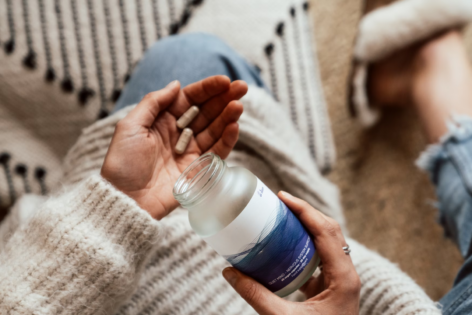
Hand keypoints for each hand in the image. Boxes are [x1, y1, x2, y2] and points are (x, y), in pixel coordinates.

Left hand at [101, 76, 247, 219]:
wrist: (125, 199)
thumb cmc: (122, 163)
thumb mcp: (130, 126)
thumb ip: (154, 102)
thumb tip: (176, 84)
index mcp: (162, 120)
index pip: (190, 99)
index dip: (207, 89)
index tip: (224, 81)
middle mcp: (178, 133)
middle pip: (206, 112)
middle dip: (224, 98)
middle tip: (242, 87)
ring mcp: (189, 151)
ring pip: (214, 129)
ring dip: (228, 116)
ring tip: (238, 106)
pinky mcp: (198, 169)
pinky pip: (216, 151)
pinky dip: (227, 139)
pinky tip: (234, 126)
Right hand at [222, 192, 359, 314]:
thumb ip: (256, 295)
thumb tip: (229, 272)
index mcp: (343, 277)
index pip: (326, 231)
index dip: (304, 210)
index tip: (282, 197)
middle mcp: (346, 273)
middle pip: (329, 230)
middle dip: (305, 212)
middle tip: (279, 201)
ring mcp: (341, 278)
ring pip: (327, 240)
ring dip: (307, 225)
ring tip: (282, 215)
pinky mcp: (332, 285)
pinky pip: (321, 255)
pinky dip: (305, 242)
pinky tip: (286, 242)